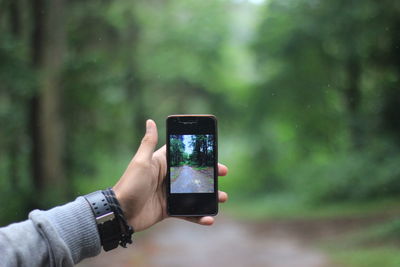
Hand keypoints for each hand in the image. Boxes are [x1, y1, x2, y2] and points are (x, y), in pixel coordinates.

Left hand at [113, 119, 227, 231]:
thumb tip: (150, 121)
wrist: (120, 213)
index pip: (183, 154)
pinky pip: (187, 212)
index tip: (213, 153)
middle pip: (193, 174)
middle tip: (223, 173)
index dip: (198, 153)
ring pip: (194, 193)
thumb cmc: (129, 185)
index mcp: (162, 163)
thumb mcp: (140, 162)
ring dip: (209, 195)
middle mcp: (168, 177)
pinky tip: (209, 219)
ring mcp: (169, 194)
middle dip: (209, 174)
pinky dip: (199, 216)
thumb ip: (148, 143)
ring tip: (222, 197)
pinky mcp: (169, 209)